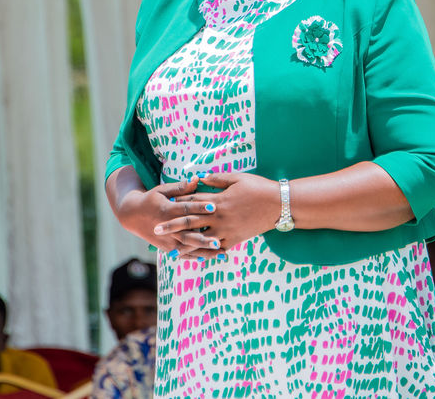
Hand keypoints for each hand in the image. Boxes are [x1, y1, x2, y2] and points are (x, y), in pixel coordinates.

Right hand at [113, 176, 221, 257]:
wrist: (132, 215)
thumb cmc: (151, 199)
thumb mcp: (162, 190)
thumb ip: (180, 187)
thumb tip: (197, 179)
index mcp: (167, 209)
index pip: (185, 209)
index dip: (199, 207)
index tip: (214, 207)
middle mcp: (167, 227)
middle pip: (187, 234)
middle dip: (203, 239)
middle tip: (218, 241)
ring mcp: (166, 239)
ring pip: (187, 247)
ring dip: (203, 250)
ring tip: (220, 251)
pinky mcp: (166, 247)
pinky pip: (182, 253)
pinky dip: (195, 255)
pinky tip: (210, 256)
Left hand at [154, 172, 279, 256]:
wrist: (278, 204)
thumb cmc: (258, 187)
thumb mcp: (237, 178)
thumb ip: (217, 179)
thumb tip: (199, 178)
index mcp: (218, 201)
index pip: (192, 203)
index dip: (177, 204)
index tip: (163, 205)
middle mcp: (219, 217)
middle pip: (191, 223)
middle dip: (172, 227)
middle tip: (156, 231)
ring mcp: (227, 230)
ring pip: (202, 240)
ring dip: (186, 245)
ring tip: (172, 250)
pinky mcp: (236, 239)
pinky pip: (218, 248)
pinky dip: (207, 253)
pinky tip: (198, 257)